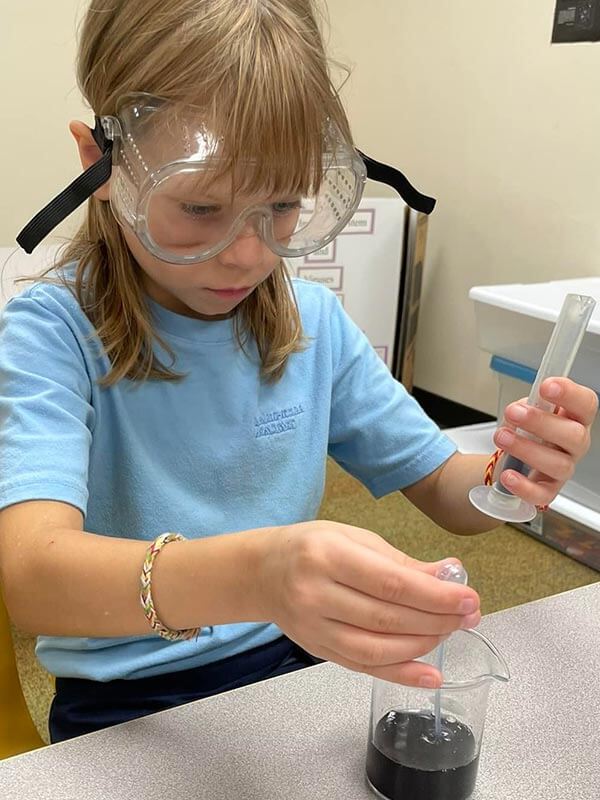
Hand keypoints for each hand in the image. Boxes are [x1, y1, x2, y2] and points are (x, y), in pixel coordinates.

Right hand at [257, 521, 480, 686]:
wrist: (261, 572)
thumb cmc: (311, 546)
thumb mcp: (353, 537)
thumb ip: (399, 561)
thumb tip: (448, 576)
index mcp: (328, 556)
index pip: (391, 583)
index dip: (435, 596)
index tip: (468, 598)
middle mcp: (317, 594)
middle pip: (388, 618)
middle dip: (437, 620)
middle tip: (468, 616)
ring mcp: (314, 627)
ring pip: (377, 648)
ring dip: (423, 645)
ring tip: (450, 633)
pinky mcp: (317, 650)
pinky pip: (363, 667)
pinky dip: (400, 674)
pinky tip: (429, 674)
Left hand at [495, 377, 597, 507]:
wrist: (513, 460)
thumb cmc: (526, 431)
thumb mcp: (527, 410)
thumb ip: (526, 405)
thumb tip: (520, 408)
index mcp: (574, 418)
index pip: (586, 404)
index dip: (570, 394)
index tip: (546, 386)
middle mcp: (575, 445)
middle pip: (575, 435)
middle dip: (542, 422)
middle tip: (513, 412)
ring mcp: (564, 469)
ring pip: (558, 464)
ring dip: (527, 449)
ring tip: (502, 437)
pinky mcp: (548, 490)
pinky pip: (542, 494)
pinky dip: (524, 486)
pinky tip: (508, 475)